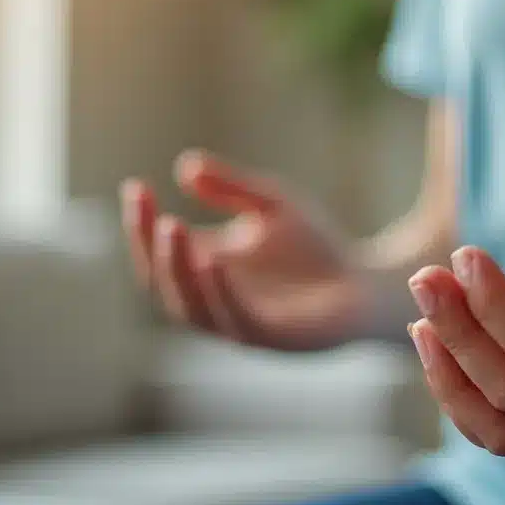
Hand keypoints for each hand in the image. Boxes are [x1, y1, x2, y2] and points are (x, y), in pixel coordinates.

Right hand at [122, 150, 367, 350]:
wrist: (369, 284)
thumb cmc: (317, 248)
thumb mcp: (271, 204)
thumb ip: (231, 187)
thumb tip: (185, 165)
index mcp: (205, 274)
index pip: (157, 253)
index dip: (141, 224)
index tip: (136, 188)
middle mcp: (213, 304)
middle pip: (162, 286)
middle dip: (152, 250)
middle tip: (155, 215)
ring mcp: (240, 325)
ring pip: (191, 309)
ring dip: (178, 271)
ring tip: (173, 229)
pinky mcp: (273, 339)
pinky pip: (236, 320)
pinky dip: (220, 293)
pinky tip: (213, 259)